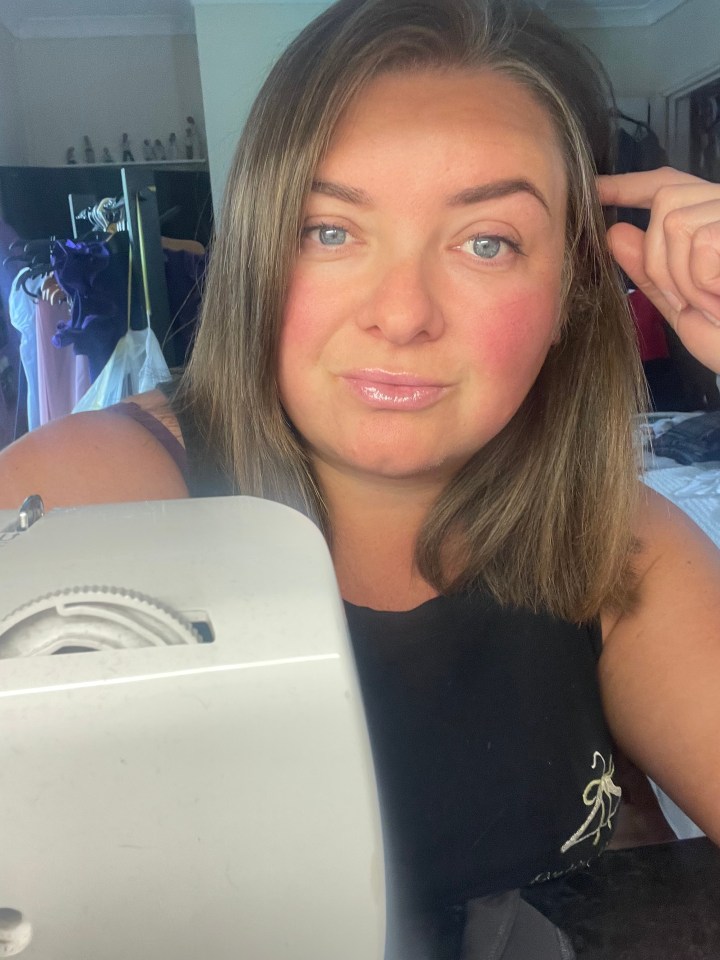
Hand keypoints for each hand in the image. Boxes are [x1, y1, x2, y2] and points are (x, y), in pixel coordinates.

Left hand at [598, 167, 719, 372]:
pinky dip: (705, 280)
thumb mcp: (683, 305)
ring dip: (685, 278)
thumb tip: (615, 234)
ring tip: (714, 301)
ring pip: (677, 223)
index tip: (596, 191)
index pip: (668, 185)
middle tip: (691, 299)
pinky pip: (701, 241)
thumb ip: (650, 272)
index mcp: (711, 222)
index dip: (628, 185)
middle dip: (660, 261)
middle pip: (666, 202)